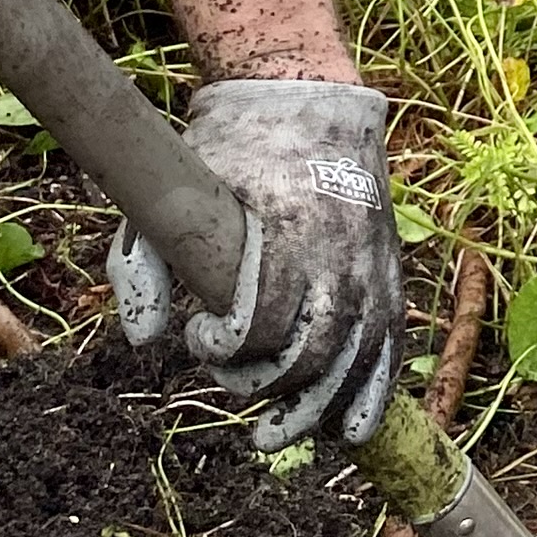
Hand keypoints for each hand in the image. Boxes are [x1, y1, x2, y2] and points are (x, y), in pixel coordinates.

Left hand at [111, 78, 402, 452]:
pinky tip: (351, 430)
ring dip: (315, 409)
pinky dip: (374, 392)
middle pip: (312, 351)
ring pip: (356, 358)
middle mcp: (338, 250)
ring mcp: (370, 263)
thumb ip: (146, 263)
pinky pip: (390, 343)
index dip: (226, 345)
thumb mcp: (175, 190)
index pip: (263, 316)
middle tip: (228, 379)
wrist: (312, 100)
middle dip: (264, 384)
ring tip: (273, 437)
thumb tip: (146, 343)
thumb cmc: (232, 149)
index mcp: (285, 226)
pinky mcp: (387, 270)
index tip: (198, 335)